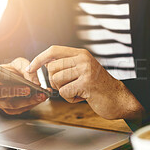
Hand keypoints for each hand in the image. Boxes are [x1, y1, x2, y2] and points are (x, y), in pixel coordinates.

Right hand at [0, 57, 48, 114]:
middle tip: (27, 89)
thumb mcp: (20, 64)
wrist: (21, 80)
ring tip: (41, 95)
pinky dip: (31, 104)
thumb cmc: (16, 70)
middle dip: (13, 91)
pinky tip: (41, 98)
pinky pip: (18, 109)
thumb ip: (26, 68)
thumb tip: (34, 81)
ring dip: (27, 100)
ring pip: (10, 103)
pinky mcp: (8, 109)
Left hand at [26, 45, 142, 119]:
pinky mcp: (87, 83)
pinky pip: (64, 92)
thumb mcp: (83, 70)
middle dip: (56, 82)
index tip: (31, 68)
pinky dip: (70, 98)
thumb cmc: (98, 87)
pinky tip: (82, 97)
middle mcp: (83, 59)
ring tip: (78, 91)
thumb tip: (44, 64)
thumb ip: (67, 65)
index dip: (39, 59)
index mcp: (81, 54)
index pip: (53, 50)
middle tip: (70, 87)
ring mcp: (85, 70)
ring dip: (64, 91)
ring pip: (56, 81)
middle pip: (52, 68)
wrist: (119, 98)